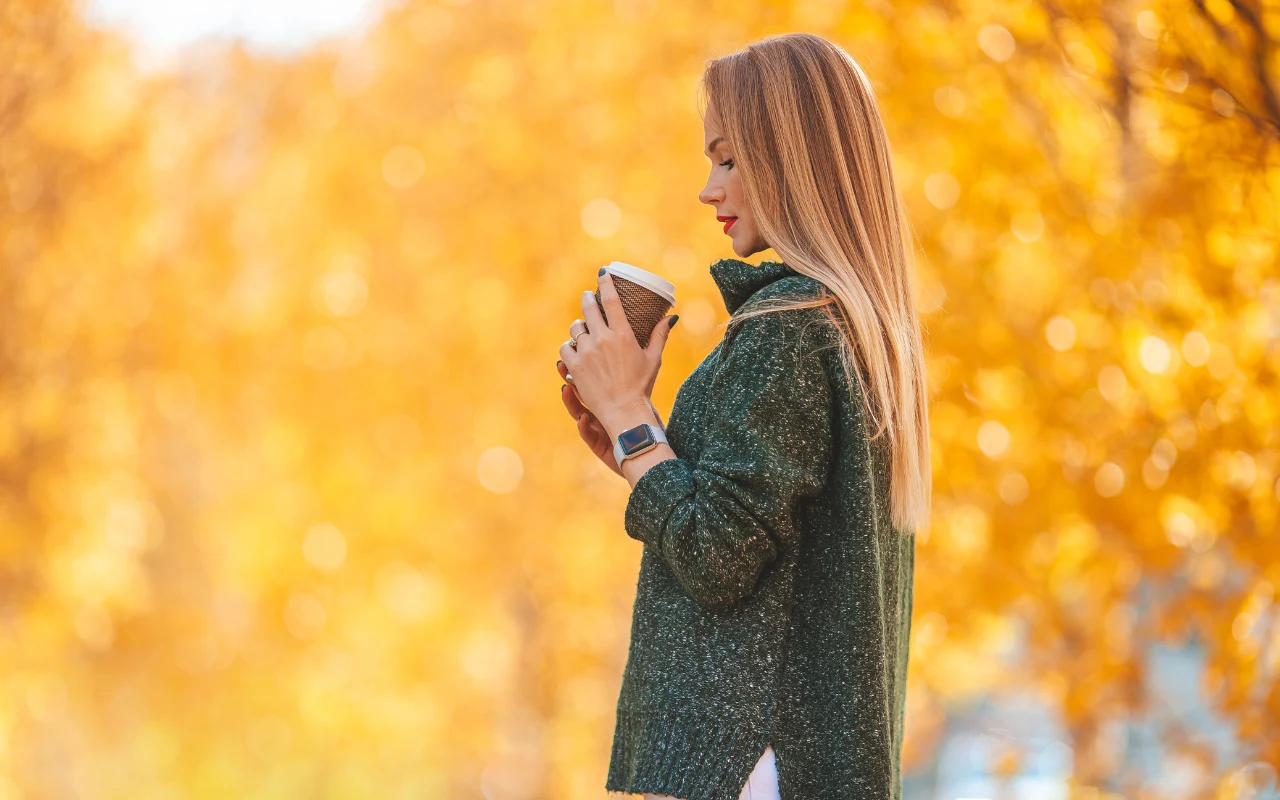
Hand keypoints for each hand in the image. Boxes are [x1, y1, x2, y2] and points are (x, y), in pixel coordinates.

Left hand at [558, 271, 676, 424]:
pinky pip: (565, 348)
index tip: (602, 273)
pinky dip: (569, 346)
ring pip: (575, 328)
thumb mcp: (653, 358)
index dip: (605, 282)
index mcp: (622, 334)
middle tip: (588, 296)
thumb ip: (659, 335)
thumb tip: (671, 317)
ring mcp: (586, 353)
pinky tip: (574, 348)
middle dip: (587, 298)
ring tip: (583, 328)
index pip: (610, 299)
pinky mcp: (574, 367)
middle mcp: (602, 339)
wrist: (623, 411)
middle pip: (588, 308)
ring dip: (579, 325)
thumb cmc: (641, 385)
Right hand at [558, 361, 665, 478]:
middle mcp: (598, 414)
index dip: (583, 369)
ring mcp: (596, 429)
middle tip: (563, 364)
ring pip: (577, 413)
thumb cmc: (647, 425)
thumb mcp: (642, 398)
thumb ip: (636, 378)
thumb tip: (639, 351)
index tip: (579, 352)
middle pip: (579, 394)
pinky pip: (587, 435)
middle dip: (570, 379)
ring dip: (570, 401)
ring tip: (565, 388)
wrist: (651, 451)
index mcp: (607, 401)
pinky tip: (583, 418)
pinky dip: (583, 427)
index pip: (591, 381)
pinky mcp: (598, 446)